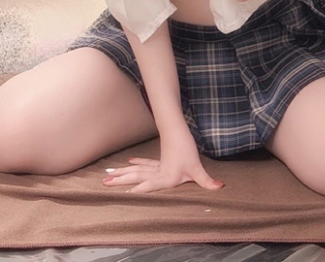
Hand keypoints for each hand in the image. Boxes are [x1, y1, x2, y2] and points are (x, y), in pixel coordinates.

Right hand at [102, 130, 224, 193]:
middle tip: (105, 183)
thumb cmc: (186, 148)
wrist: (178, 129)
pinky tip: (129, 162)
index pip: (150, 186)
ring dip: (123, 173)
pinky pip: (144, 164)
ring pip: (136, 170)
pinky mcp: (158, 159)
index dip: (139, 191)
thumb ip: (206, 180)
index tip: (125, 195)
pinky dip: (136, 164)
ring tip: (108, 176)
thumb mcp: (196, 167)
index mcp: (165, 177)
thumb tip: (219, 187)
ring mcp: (156, 165)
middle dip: (121, 181)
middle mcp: (157, 172)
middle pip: (136, 177)